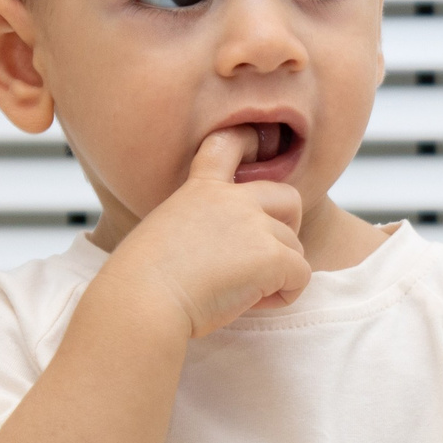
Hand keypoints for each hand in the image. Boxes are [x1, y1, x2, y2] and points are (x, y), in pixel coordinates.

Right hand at [101, 127, 311, 337]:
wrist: (142, 300)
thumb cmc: (141, 280)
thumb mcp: (164, 232)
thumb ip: (200, 226)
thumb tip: (222, 252)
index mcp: (200, 189)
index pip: (227, 145)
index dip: (247, 141)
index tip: (255, 140)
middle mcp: (232, 199)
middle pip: (289, 198)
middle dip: (290, 226)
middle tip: (267, 257)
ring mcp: (255, 224)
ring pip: (294, 247)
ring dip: (278, 273)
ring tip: (242, 292)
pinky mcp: (271, 255)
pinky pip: (301, 275)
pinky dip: (285, 293)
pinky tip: (252, 302)